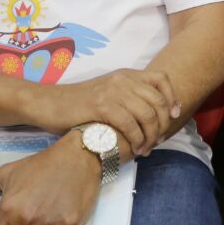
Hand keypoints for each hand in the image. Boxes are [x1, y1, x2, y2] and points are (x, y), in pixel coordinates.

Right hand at [35, 68, 178, 155]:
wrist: (49, 104)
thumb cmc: (80, 104)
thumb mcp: (109, 92)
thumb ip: (129, 97)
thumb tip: (153, 116)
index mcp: (127, 75)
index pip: (161, 79)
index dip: (172, 97)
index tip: (174, 115)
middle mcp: (123, 80)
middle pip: (158, 100)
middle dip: (163, 124)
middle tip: (158, 140)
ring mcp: (112, 91)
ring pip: (147, 114)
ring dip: (151, 136)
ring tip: (145, 149)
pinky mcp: (101, 106)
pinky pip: (129, 123)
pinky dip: (137, 138)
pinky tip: (135, 149)